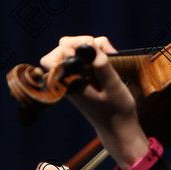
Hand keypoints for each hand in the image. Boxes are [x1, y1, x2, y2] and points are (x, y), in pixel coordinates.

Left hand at [41, 35, 148, 166]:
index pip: (52, 58)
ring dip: (93, 47)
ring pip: (75, 48)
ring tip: (110, 56)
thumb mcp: (113, 85)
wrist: (119, 126)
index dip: (68, 49)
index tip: (88, 52)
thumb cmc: (117, 108)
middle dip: (82, 43)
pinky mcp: (84, 75)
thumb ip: (100, 64)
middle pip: (63, 47)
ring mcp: (76, 76)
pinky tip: (108, 60)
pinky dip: (97, 52)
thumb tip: (88, 44)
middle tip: (101, 51)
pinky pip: (84, 55)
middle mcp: (69, 78)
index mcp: (69, 84)